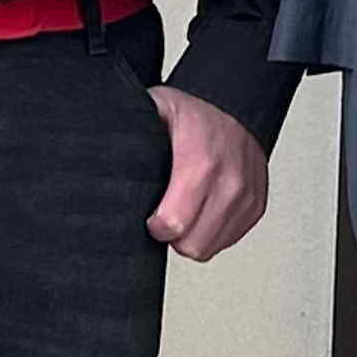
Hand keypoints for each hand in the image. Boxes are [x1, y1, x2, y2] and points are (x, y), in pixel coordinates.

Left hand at [145, 85, 269, 261]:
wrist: (239, 108)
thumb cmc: (196, 114)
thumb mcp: (157, 110)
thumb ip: (131, 132)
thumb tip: (99, 150)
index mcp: (201, 164)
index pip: (174, 225)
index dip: (154, 227)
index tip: (150, 216)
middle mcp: (230, 183)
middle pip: (192, 245)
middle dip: (174, 236)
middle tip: (167, 214)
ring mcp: (246, 197)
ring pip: (210, 248)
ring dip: (194, 236)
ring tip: (186, 211)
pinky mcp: (256, 207)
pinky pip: (228, 240)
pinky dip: (213, 231)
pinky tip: (204, 210)